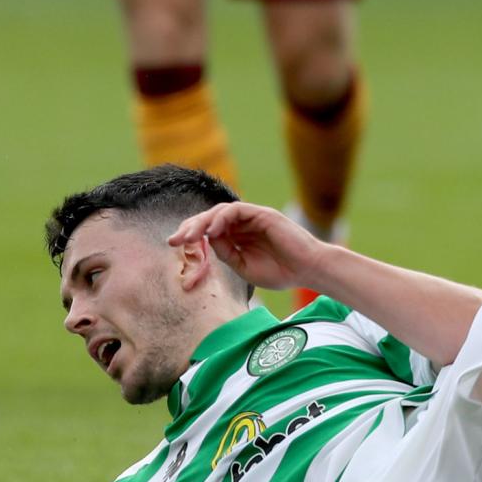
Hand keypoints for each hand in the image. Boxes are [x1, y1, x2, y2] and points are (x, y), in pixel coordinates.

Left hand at [169, 201, 325, 292]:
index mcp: (238, 237)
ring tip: (188, 236)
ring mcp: (253, 217)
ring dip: (201, 222)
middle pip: (210, 218)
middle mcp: (243, 224)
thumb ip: (226, 254)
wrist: (308, 270)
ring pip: (220, 211)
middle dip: (189, 227)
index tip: (173, 245)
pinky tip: (212, 230)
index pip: (208, 230)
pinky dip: (222, 217)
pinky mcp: (262, 214)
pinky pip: (237, 209)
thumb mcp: (245, 267)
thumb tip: (207, 241)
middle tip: (173, 240)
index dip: (190, 236)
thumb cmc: (281, 272)